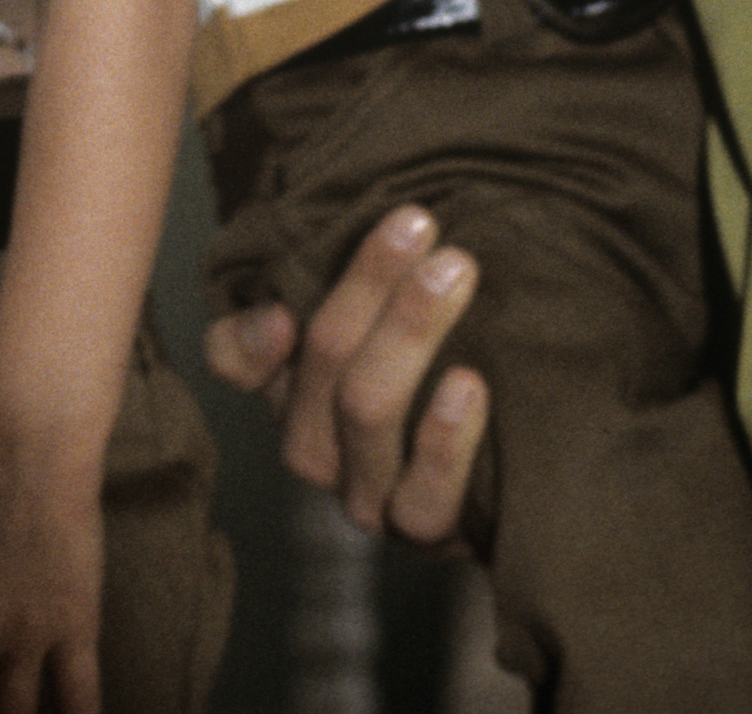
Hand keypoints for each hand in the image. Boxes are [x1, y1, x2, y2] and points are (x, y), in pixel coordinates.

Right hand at [198, 203, 487, 545]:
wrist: (516, 473)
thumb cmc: (444, 365)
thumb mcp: (394, 311)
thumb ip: (352, 269)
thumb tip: (352, 236)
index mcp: (290, 385)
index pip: (235, 359)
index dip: (249, 336)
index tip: (285, 304)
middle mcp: (316, 442)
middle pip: (323, 359)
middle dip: (370, 283)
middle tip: (420, 222)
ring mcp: (367, 493)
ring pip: (367, 408)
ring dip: (408, 331)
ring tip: (457, 269)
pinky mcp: (427, 530)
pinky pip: (425, 493)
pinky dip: (444, 436)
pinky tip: (469, 382)